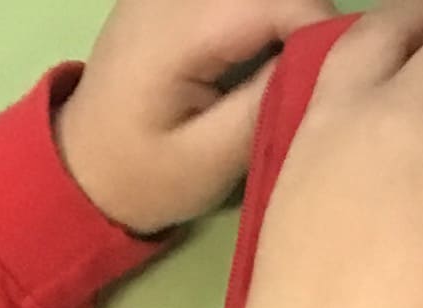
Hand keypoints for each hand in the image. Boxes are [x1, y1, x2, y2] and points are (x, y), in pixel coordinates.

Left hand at [59, 0, 331, 235]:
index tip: (342, 83)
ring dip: (293, 16)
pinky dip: (271, 13)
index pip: (281, 0)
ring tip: (302, 68)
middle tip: (326, 80)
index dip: (325, 34)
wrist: (80, 164)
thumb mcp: (210, 158)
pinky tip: (274, 50)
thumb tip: (323, 61)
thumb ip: (267, 101)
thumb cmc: (145, 175)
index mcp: (178, 29)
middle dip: (314, 22)